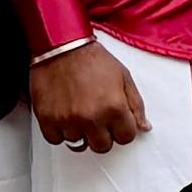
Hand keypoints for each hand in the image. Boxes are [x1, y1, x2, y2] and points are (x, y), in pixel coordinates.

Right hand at [29, 41, 149, 155]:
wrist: (62, 45)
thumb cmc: (92, 59)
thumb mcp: (124, 77)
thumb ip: (136, 105)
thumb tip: (144, 127)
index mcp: (114, 108)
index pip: (126, 138)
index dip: (122, 130)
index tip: (116, 122)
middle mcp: (92, 117)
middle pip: (103, 147)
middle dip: (103, 135)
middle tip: (97, 119)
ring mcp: (68, 120)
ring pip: (78, 143)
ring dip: (80, 131)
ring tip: (78, 111)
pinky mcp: (47, 118)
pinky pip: (56, 139)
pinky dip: (59, 131)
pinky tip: (64, 116)